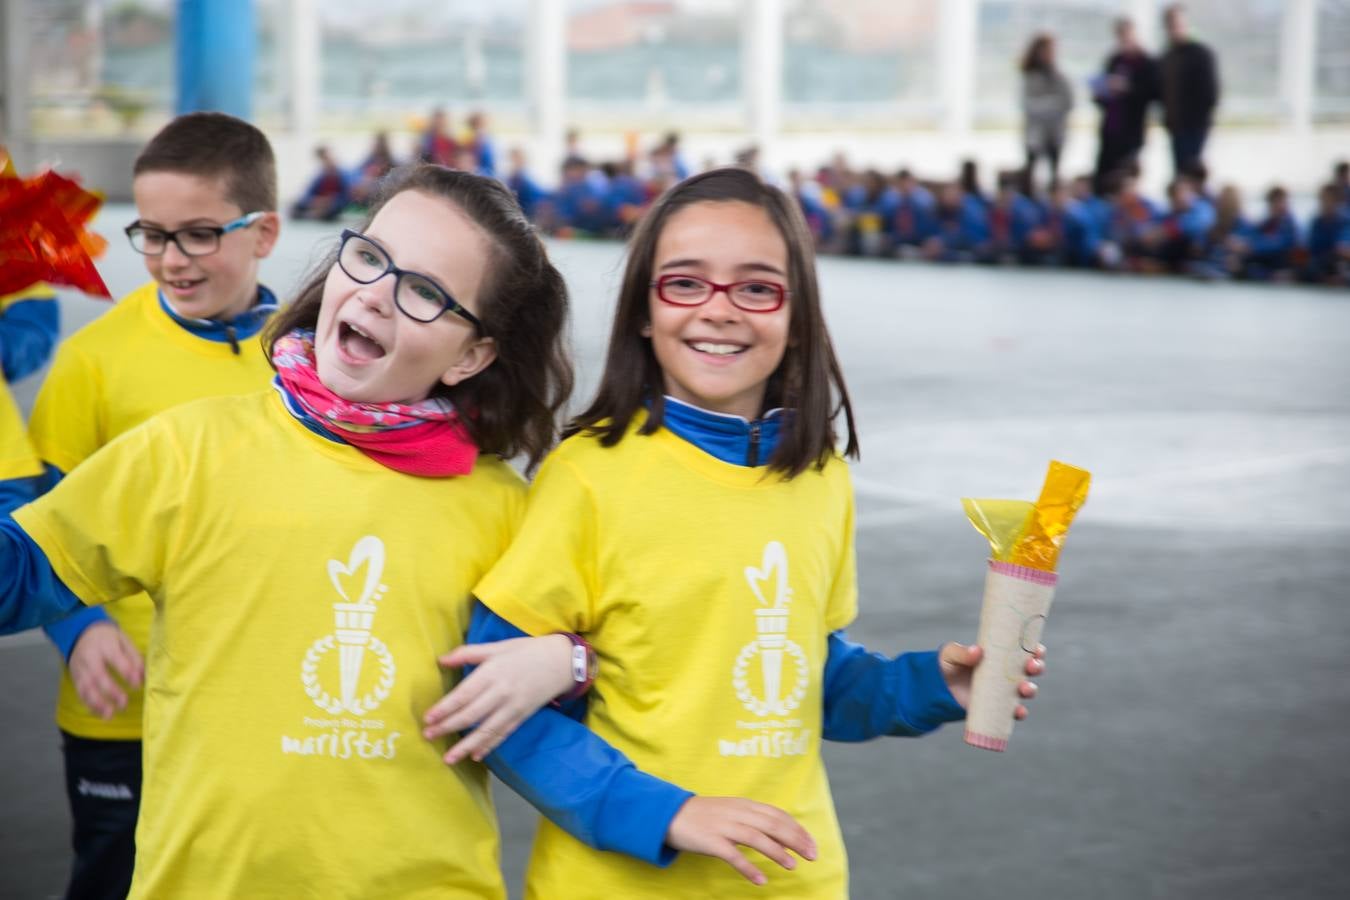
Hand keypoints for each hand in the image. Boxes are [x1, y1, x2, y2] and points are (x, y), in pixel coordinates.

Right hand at [68, 621, 143, 718]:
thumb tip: (144, 675)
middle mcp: (90, 657)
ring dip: (96, 703)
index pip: (116, 659)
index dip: (127, 672)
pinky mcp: (75, 677)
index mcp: (105, 645)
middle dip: (111, 691)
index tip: (138, 684)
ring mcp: (80, 668)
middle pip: (98, 675)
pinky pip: (80, 693)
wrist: (81, 632)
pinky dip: (89, 704)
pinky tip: (100, 713)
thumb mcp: (124, 640)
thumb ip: (134, 657)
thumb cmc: (108, 638)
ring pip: (85, 687)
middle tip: (123, 702)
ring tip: (109, 714)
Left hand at [423, 634, 573, 763]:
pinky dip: (489, 746)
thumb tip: (441, 660)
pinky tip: (475, 755)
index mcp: (493, 671)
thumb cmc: (527, 650)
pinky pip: (503, 734)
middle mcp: (502, 691)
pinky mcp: (522, 716)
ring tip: (448, 758)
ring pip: (486, 730)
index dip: (445, 708)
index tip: (427, 719)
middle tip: (428, 737)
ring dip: (465, 746)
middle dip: (448, 727)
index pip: (464, 694)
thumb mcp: (498, 646)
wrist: (562, 661)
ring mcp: (513, 707)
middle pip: (471, 714)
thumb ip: (468, 653)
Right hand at [666, 796, 816, 886]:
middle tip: (812, 856)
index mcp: (745, 804)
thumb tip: (781, 833)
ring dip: (777, 852)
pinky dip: (748, 868)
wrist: (670, 814)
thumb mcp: (732, 809)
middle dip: (796, 840)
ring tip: (792, 866)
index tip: (812, 844)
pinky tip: (761, 880)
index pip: (778, 815)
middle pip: (773, 825)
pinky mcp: (711, 841)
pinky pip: (733, 856)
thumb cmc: (705, 815)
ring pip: (757, 838)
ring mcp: (724, 826)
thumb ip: (754, 817)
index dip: (798, 829)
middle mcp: (737, 813)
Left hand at [939, 642, 1044, 719]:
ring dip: (1030, 689)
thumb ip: (961, 652)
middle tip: (1031, 667)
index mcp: (1001, 656)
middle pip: (1030, 670)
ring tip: (1024, 688)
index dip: (1036, 650)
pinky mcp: (997, 707)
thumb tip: (976, 651)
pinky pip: (1013, 712)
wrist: (938, 689)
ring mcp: (1004, 691)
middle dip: (1036, 668)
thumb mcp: (951, 654)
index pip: (1024, 651)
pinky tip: (1018, 711)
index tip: (1038, 650)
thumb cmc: (949, 665)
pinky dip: (1019, 712)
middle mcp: (1007, 673)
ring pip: (1026, 690)